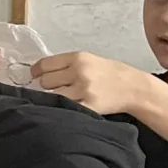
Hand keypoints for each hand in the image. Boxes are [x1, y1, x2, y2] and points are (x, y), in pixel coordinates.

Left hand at [31, 51, 151, 116]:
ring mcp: (83, 90)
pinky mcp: (88, 105)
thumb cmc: (111, 74)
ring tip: (63, 99)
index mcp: (78, 58)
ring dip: (53, 99)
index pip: (44, 64)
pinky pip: (65, 108)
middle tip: (55, 89)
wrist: (134, 88)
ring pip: (52, 96)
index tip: (34, 76)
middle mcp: (79, 72)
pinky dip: (62, 109)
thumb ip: (67, 64)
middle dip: (46, 86)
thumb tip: (40, 72)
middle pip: (45, 81)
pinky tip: (67, 108)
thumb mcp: (90, 60)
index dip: (36, 72)